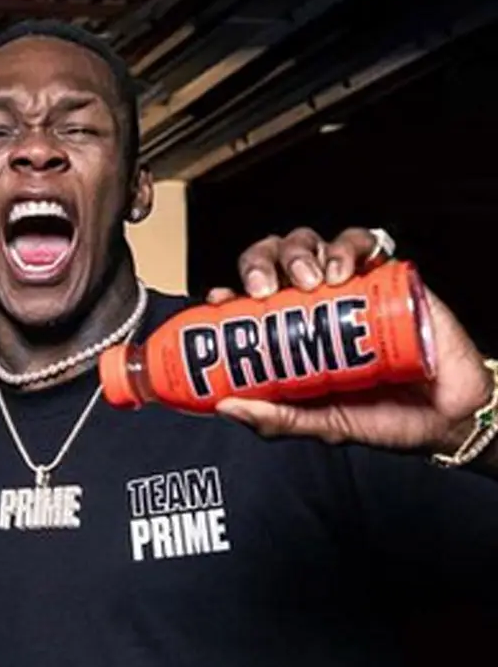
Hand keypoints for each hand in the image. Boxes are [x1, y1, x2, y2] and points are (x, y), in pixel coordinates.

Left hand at [202, 227, 490, 455]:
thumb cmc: (383, 418)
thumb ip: (278, 418)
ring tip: (306, 279)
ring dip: (299, 253)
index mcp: (289, 333)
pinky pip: (362, 242)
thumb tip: (226, 406)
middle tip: (263, 289)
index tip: (220, 300)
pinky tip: (341, 271)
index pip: (247, 300)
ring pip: (310, 244)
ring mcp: (350, 287)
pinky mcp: (388, 275)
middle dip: (259, 264)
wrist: (447, 418)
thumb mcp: (322, 424)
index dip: (229, 292)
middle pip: (272, 261)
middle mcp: (314, 304)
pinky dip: (345, 248)